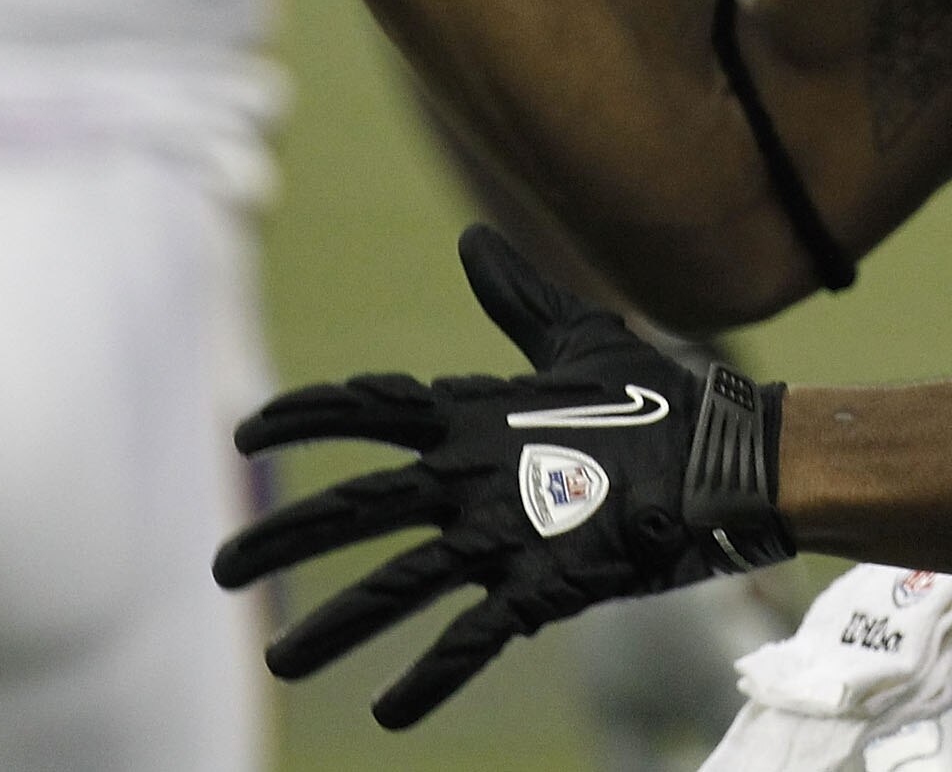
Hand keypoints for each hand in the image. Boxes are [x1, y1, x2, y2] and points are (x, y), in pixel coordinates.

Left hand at [214, 225, 792, 729]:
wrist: (730, 460)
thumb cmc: (657, 396)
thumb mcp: (581, 338)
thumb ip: (517, 297)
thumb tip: (473, 238)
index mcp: (477, 411)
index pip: (368, 405)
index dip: (302, 416)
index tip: (244, 436)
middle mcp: (475, 470)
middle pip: (356, 505)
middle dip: (281, 537)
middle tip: (221, 568)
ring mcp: (507, 532)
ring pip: (396, 583)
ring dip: (333, 626)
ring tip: (277, 661)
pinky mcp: (545, 586)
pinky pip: (471, 639)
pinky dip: (427, 679)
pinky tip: (387, 714)